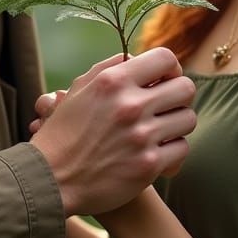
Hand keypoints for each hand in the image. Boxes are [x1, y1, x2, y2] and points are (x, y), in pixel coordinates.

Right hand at [30, 47, 195, 216]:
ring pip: (188, 118)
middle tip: (165, 107)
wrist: (50, 179)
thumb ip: (110, 68)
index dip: (171, 68)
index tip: (164, 80)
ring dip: (177, 124)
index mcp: (114, 80)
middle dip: (178, 96)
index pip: (166, 58)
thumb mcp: (80, 89)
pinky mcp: (148, 165)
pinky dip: (173, 152)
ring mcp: (141, 136)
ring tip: (161, 130)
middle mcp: (130, 105)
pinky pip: (182, 149)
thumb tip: (137, 58)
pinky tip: (158, 153)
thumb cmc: (63, 132)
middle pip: (185, 88)